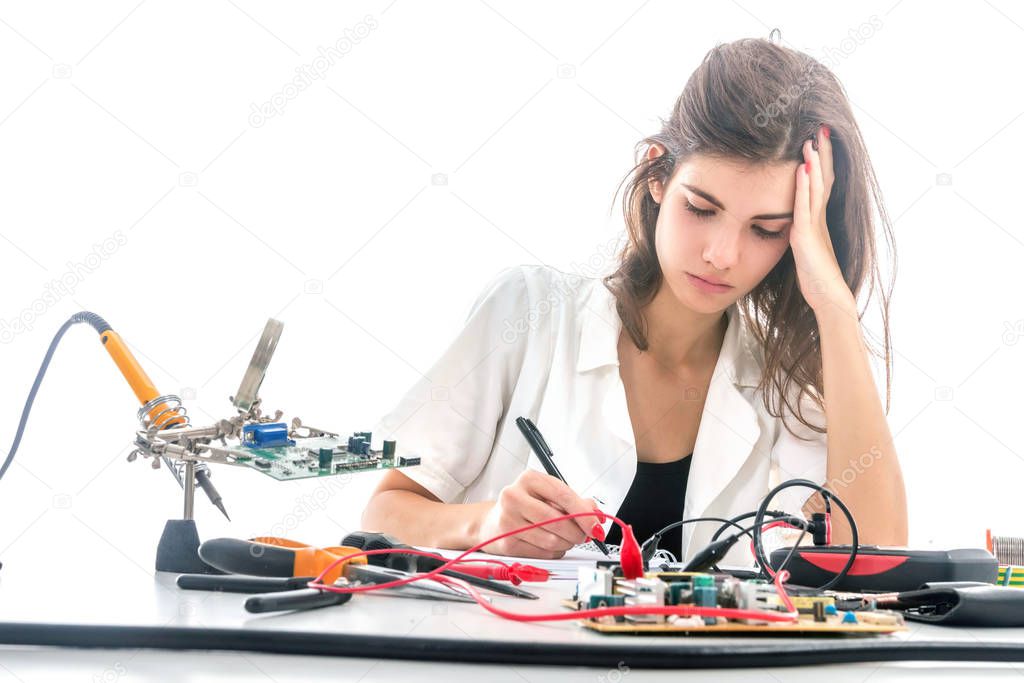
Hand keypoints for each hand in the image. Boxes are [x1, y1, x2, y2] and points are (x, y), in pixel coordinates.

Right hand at [476, 469, 603, 558]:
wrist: (492, 522)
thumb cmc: (524, 506)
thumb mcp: (548, 494)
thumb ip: (573, 501)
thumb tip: (595, 513)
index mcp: (528, 479)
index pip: (563, 496)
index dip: (584, 514)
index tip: (597, 525)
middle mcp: (514, 496)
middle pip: (557, 520)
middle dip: (577, 532)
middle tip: (584, 535)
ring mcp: (508, 520)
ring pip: (552, 540)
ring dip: (567, 543)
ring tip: (567, 538)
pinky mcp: (507, 542)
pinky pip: (543, 552)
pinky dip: (555, 551)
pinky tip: (551, 544)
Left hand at [791, 124, 856, 317]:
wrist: (828, 297)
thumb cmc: (815, 277)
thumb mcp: (804, 248)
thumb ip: (799, 231)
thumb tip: (791, 222)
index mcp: (817, 219)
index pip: (821, 183)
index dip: (821, 161)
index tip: (818, 139)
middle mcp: (819, 218)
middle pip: (824, 178)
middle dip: (823, 153)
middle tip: (822, 127)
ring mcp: (815, 226)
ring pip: (817, 188)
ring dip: (814, 163)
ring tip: (812, 140)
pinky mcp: (807, 237)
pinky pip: (805, 207)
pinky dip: (804, 188)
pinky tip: (803, 170)